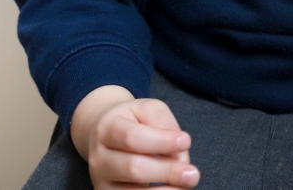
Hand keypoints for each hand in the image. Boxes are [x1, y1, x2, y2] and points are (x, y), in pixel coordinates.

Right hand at [71, 85, 199, 188]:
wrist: (105, 135)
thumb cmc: (132, 121)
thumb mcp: (147, 110)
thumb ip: (164, 125)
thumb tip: (180, 155)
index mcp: (106, 128)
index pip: (132, 138)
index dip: (161, 142)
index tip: (185, 141)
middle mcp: (99, 158)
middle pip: (133, 168)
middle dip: (167, 171)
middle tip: (193, 173)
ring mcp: (102, 182)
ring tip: (186, 184)